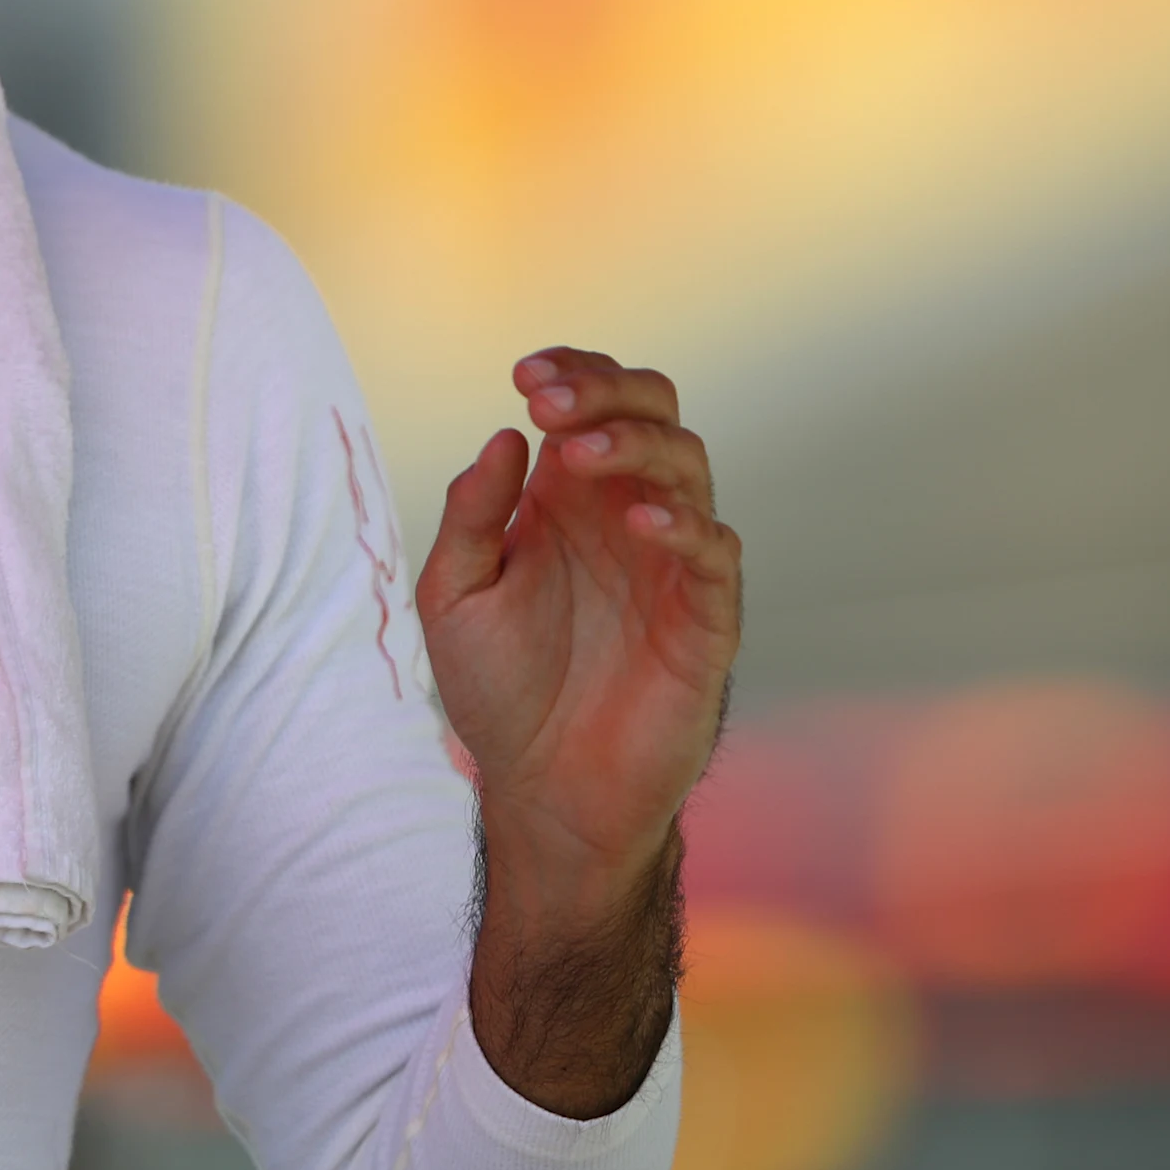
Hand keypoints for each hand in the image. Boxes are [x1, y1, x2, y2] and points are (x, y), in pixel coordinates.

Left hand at [417, 347, 740, 1113]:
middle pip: (653, 413)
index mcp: (572, 499)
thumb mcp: (455, 596)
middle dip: (607, 393)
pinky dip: (684, 524)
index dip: (571, 375)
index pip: (593, 406)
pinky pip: (714, 551)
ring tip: (580, 452)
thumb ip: (473, 515)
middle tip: (551, 402)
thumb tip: (504, 438)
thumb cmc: (500, 693)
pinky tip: (640, 520)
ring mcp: (671, 561)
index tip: (524, 376)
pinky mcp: (705, 618)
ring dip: (637, 445)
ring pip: (688, 464)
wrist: (543, 794)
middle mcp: (628, 516)